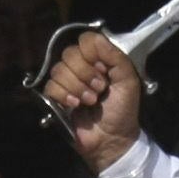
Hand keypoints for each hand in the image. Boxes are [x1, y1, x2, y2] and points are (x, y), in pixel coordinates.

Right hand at [43, 30, 143, 169]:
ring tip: (90, 101)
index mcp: (99, 59)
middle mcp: (81, 66)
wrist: (111, 139)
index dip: (92, 54)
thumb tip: (97, 38)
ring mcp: (67, 81)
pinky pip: (50, 86)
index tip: (104, 70)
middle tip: (99, 90)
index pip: (86, 40)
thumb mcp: (128, 81)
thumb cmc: (122, 110)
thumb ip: (116, 56)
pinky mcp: (55, 97)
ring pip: (59, 70)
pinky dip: (63, 96)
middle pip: (70, 54)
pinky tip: (75, 105)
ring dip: (77, 87)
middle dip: (85, 74)